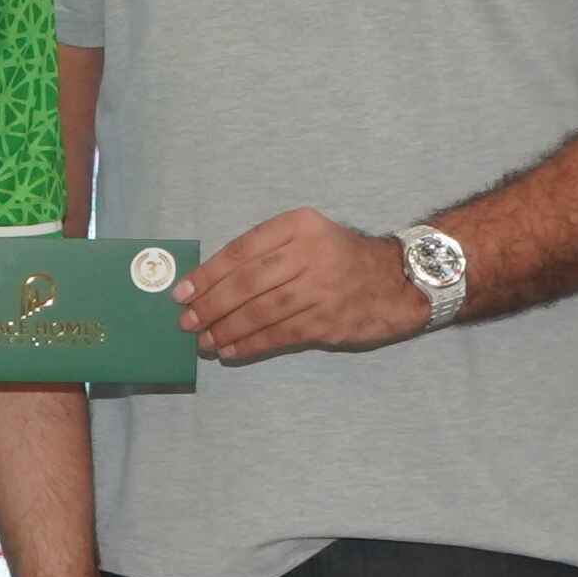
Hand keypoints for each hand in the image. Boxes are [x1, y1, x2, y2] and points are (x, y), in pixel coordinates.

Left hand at [182, 207, 431, 365]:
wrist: (395, 279)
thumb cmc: (339, 256)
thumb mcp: (306, 235)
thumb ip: (266, 251)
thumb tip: (210, 282)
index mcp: (297, 225)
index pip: (241, 251)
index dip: (207, 275)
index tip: (182, 293)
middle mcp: (308, 253)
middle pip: (247, 283)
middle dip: (210, 306)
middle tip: (187, 322)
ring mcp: (320, 289)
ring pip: (261, 312)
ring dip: (226, 330)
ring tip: (204, 342)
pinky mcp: (328, 320)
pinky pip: (280, 335)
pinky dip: (251, 344)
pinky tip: (232, 350)